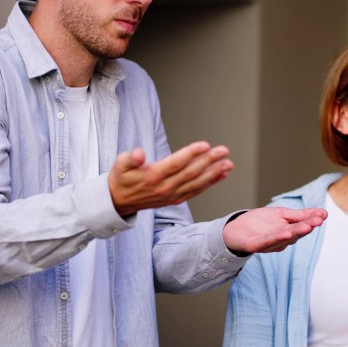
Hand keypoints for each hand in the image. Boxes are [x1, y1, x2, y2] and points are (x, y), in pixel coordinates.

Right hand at [108, 141, 232, 215]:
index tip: (205, 145)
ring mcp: (171, 195)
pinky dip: (209, 183)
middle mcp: (164, 187)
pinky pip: (196, 191)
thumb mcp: (119, 164)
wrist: (118, 202)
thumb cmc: (121, 178)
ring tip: (228, 164)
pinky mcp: (175, 199)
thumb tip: (138, 154)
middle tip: (224, 150)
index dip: (191, 153)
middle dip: (209, 161)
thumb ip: (130, 158)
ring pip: (196, 183)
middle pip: (191, 172)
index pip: (176, 163)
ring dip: (214, 173)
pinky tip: (221, 175)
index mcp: (152, 176)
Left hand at [222, 206, 326, 254]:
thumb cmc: (259, 222)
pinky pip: (268, 241)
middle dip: (307, 227)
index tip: (323, 215)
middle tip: (317, 221)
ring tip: (306, 226)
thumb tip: (323, 213)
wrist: (235, 229)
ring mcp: (269, 244)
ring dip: (296, 232)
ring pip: (285, 238)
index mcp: (288, 232)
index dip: (312, 221)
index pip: (302, 225)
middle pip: (296, 233)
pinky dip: (278, 237)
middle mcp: (281, 240)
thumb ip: (301, 215)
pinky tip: (287, 232)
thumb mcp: (282, 214)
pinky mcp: (256, 245)